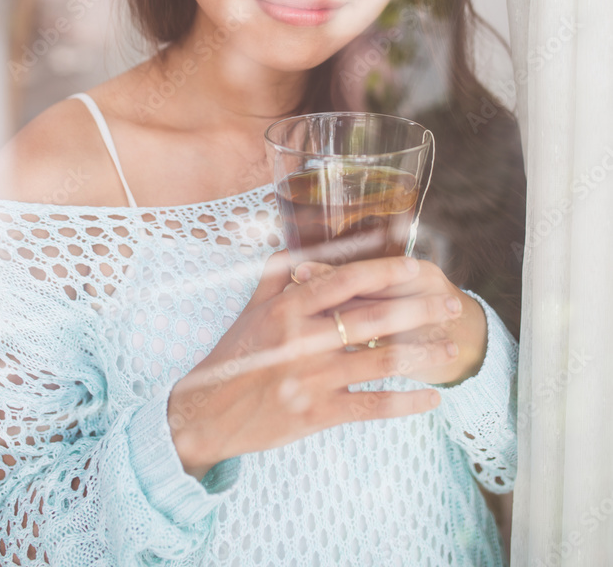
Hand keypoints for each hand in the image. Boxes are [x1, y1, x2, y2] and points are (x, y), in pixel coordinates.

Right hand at [167, 250, 449, 480]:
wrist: (208, 412)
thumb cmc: (233, 356)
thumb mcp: (251, 308)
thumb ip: (277, 275)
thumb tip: (298, 245)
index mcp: (287, 308)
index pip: (344, 280)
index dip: (384, 271)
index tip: (415, 267)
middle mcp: (302, 340)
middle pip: (374, 318)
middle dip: (420, 310)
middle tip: (451, 305)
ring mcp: (312, 379)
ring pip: (381, 361)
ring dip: (422, 354)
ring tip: (448, 349)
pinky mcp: (317, 414)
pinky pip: (371, 407)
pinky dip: (406, 403)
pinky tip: (430, 399)